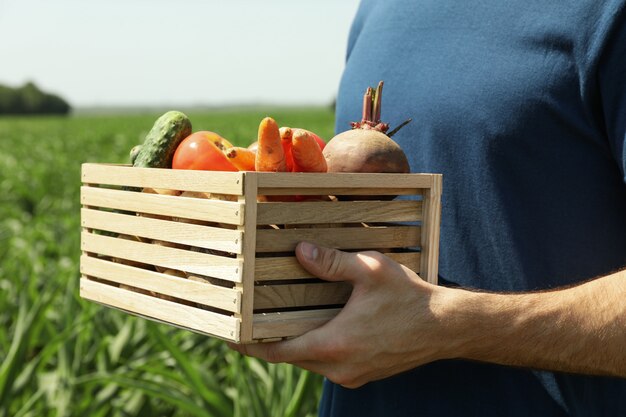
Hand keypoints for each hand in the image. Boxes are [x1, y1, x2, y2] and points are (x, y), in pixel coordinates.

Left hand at [228, 242, 455, 387]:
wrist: (445, 328)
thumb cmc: (409, 298)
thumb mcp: (370, 271)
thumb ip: (332, 263)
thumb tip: (300, 251)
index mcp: (334, 345)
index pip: (277, 352)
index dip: (250, 346)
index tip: (229, 338)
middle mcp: (339, 368)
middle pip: (291, 357)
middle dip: (269, 341)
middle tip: (250, 321)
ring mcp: (352, 375)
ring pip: (310, 361)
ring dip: (294, 343)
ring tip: (280, 321)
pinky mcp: (363, 374)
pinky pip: (328, 364)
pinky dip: (316, 348)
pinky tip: (317, 327)